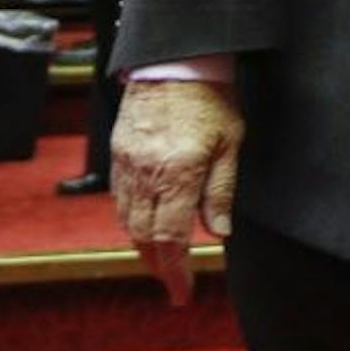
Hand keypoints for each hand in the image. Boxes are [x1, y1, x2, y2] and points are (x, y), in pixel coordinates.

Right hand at [114, 79, 243, 305]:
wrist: (175, 59)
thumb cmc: (211, 97)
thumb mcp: (231, 142)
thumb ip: (221, 190)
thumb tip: (219, 233)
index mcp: (178, 171)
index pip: (170, 237)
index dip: (176, 270)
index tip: (182, 291)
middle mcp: (147, 172)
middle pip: (144, 236)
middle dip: (159, 265)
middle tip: (174, 282)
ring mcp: (127, 163)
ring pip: (128, 221)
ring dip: (143, 245)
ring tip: (162, 261)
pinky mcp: (118, 153)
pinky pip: (119, 198)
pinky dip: (131, 220)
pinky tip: (145, 226)